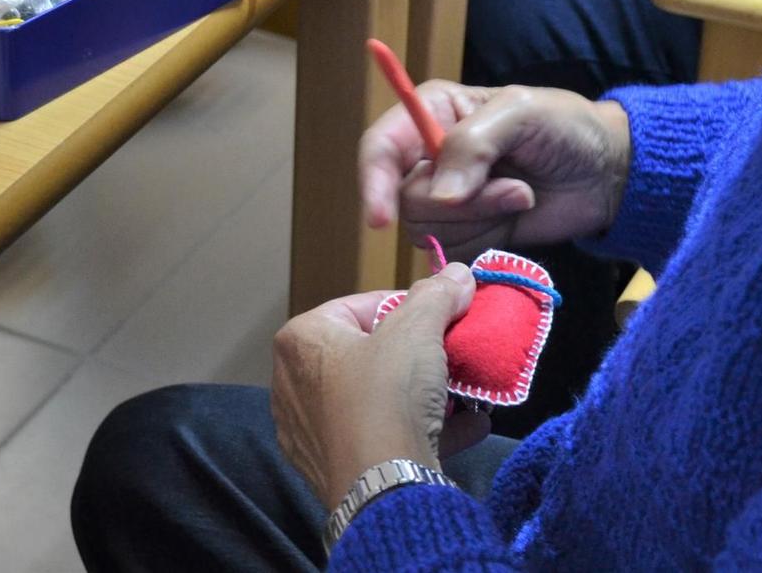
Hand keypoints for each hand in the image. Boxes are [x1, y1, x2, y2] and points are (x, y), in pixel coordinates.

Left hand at [272, 265, 481, 510]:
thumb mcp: (418, 330)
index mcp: (301, 340)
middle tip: (452, 353)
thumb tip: (457, 274)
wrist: (384, 487)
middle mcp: (294, 384)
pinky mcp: (333, 469)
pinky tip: (468, 427)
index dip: (406, 307)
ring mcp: (311, 432)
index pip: (358, 306)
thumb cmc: (387, 394)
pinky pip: (380, 437)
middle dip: (417, 355)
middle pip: (368, 354)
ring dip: (423, 395)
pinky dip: (420, 429)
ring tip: (464, 393)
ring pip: (376, 400)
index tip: (440, 316)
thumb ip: (437, 295)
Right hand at [359, 81, 631, 259]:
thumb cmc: (566, 128)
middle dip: (464, 204)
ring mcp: (448, 200)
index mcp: (434, 113)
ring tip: (522, 196)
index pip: (380, 148)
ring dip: (482, 220)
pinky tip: (514, 221)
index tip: (380, 218)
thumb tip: (441, 196)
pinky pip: (451, 253)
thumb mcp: (521, 113)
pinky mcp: (468, 233)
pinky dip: (486, 242)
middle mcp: (430, 157)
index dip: (372, 182)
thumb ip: (472, 144)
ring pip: (428, 231)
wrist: (607, 174)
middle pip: (405, 200)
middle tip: (515, 189)